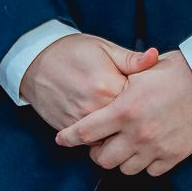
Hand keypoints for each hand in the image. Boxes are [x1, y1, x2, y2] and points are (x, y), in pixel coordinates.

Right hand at [18, 33, 160, 133]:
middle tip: (145, 113)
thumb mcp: (105, 48)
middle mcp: (94, 107)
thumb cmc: (73, 51)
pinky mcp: (67, 128)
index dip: (148, 101)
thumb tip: (156, 56)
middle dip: (136, 120)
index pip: (138, 103)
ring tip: (128, 122)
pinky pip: (90, 142)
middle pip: (126, 124)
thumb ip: (131, 59)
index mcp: (107, 85)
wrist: (36, 60)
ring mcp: (79, 121)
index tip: (152, 97)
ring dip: (119, 132)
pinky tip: (108, 128)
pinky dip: (101, 137)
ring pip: (109, 137)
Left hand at [55, 50, 191, 176]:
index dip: (70, 137)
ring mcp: (156, 148)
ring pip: (125, 169)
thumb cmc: (181, 70)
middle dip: (97, 152)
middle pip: (102, 159)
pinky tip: (148, 148)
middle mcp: (137, 133)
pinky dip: (145, 163)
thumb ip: (120, 84)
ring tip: (126, 145)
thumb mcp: (145, 71)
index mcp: (125, 109)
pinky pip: (149, 171)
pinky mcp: (173, 157)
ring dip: (122, 159)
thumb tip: (102, 93)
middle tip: (101, 142)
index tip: (62, 139)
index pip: (86, 131)